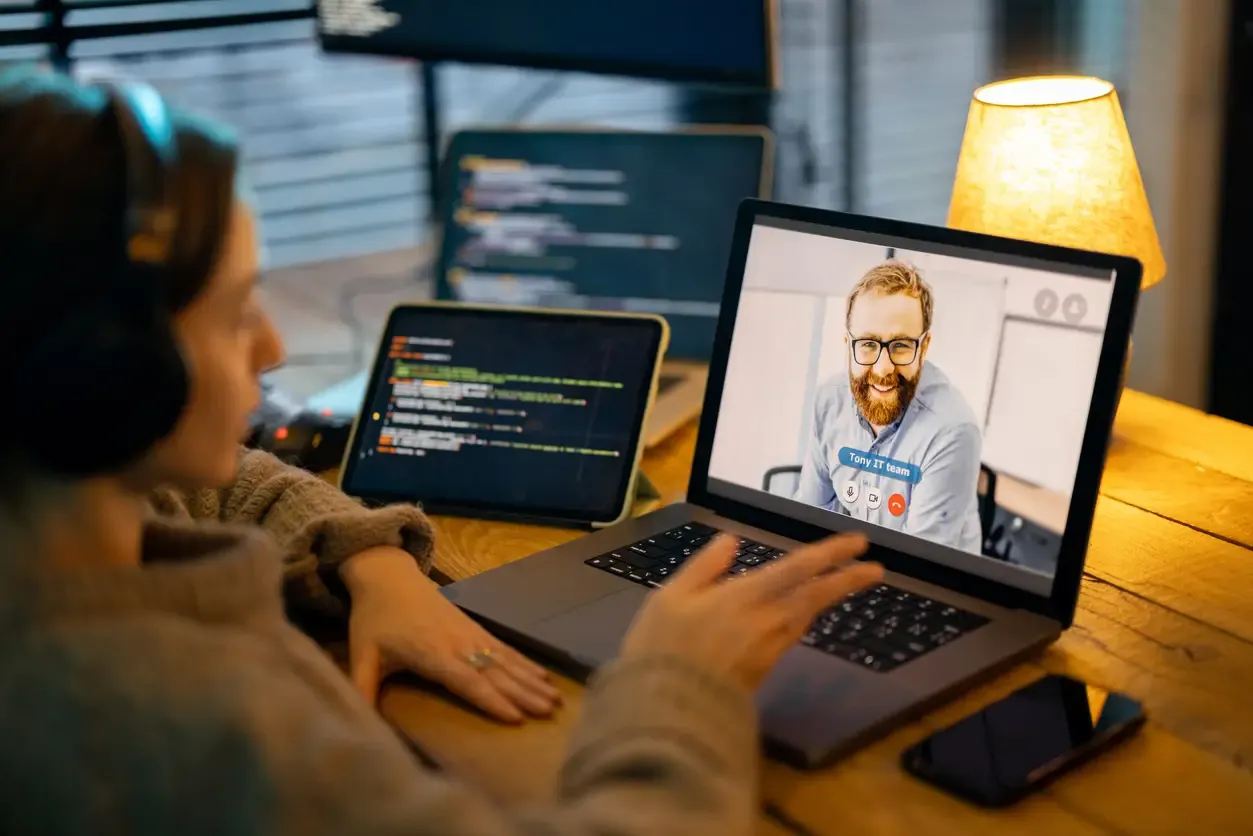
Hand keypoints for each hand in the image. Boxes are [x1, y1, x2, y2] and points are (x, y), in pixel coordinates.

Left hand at [340, 547, 560, 722]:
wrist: (388, 575)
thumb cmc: (373, 618)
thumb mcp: (362, 653)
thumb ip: (362, 688)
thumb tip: (360, 722)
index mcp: (430, 651)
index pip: (465, 680)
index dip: (490, 699)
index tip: (515, 717)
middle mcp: (456, 643)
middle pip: (494, 671)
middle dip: (523, 693)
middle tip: (549, 712)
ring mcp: (469, 633)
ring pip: (504, 660)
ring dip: (530, 680)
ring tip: (553, 698)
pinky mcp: (474, 627)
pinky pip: (503, 647)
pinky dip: (524, 662)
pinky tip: (541, 675)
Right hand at [621, 534, 881, 689]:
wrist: (671, 709)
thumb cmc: (663, 648)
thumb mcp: (670, 596)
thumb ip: (704, 566)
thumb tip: (729, 542)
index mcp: (746, 595)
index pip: (800, 567)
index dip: (832, 553)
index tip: (859, 543)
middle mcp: (767, 620)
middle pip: (818, 595)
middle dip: (849, 579)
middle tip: (876, 569)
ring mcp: (769, 648)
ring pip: (807, 615)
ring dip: (826, 599)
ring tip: (838, 586)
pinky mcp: (764, 669)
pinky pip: (791, 634)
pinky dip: (803, 617)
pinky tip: (799, 615)